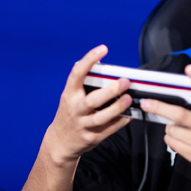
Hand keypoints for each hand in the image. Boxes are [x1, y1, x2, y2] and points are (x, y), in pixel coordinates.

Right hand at [46, 45, 132, 164]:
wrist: (60, 142)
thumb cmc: (70, 114)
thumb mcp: (71, 97)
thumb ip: (84, 85)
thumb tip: (105, 69)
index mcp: (70, 95)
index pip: (77, 74)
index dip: (89, 60)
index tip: (103, 49)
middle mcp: (75, 109)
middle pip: (93, 100)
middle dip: (110, 91)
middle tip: (125, 82)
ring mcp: (83, 125)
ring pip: (102, 117)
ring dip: (117, 108)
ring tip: (129, 98)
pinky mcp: (92, 137)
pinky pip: (109, 129)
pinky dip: (121, 121)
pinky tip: (130, 114)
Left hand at [140, 65, 190, 187]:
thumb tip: (180, 99)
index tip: (189, 69)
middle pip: (181, 114)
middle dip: (159, 107)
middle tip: (147, 103)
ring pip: (173, 130)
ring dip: (168, 127)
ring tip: (175, 128)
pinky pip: (173, 144)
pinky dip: (170, 139)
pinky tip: (177, 139)